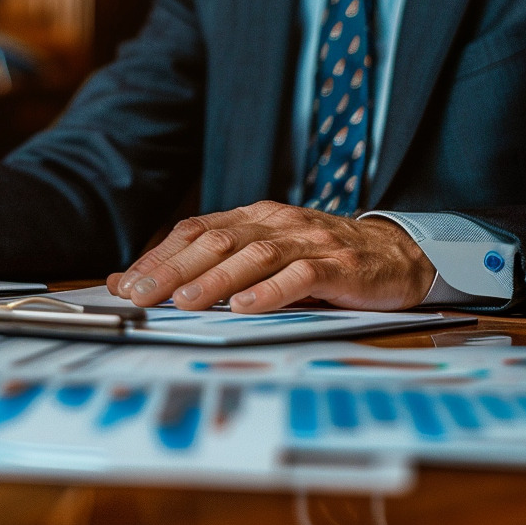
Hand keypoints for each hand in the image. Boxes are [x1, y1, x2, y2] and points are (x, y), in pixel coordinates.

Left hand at [106, 201, 433, 312]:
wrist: (398, 255)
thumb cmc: (322, 260)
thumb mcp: (266, 257)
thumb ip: (213, 266)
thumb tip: (144, 282)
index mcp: (255, 217)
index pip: (196, 230)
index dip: (160, 256)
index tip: (127, 284)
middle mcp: (278, 223)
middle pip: (218, 240)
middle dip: (174, 269)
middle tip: (143, 296)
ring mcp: (311, 242)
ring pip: (255, 255)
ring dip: (216, 280)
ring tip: (186, 302)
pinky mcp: (340, 266)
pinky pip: (302, 276)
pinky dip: (272, 291)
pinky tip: (247, 306)